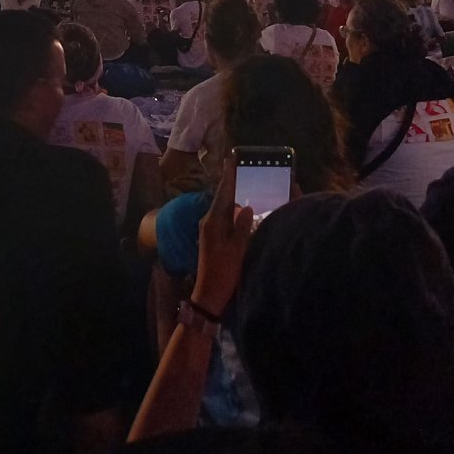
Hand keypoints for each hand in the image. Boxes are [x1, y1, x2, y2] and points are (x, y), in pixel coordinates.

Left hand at [191, 157, 252, 317]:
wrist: (209, 294)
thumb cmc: (224, 272)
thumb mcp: (237, 249)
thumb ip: (242, 226)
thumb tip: (245, 206)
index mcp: (213, 221)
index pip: (223, 193)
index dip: (229, 176)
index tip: (232, 159)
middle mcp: (208, 221)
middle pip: (222, 197)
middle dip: (231, 182)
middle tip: (241, 167)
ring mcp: (209, 229)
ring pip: (222, 206)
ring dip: (232, 195)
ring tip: (243, 183)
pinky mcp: (212, 237)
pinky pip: (222, 216)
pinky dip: (231, 208)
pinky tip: (240, 208)